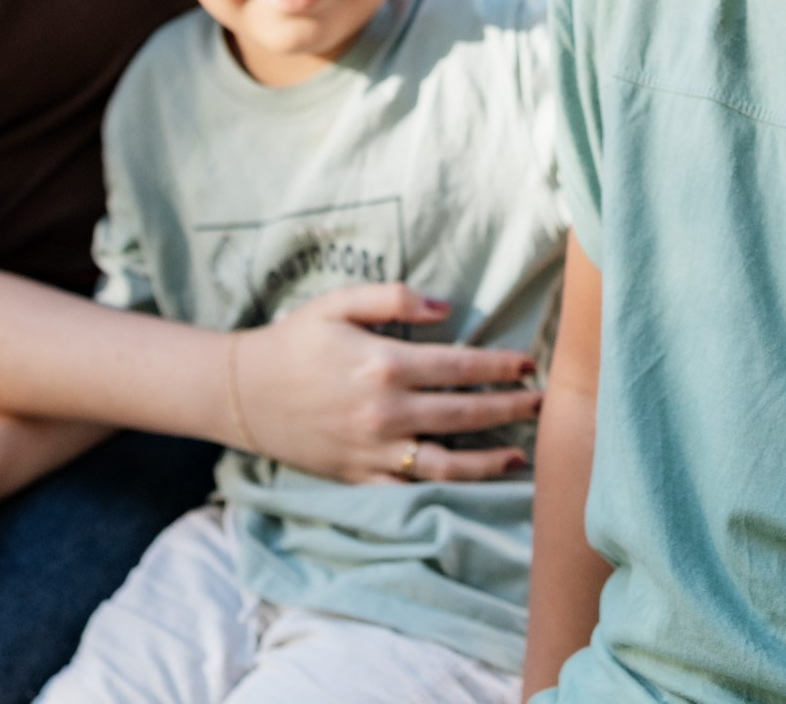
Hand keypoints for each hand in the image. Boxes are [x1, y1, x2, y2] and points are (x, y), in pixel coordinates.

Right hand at [232, 282, 539, 483]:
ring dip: (491, 459)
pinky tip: (473, 480)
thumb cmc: (294, 340)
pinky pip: (414, 487)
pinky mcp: (360, 477)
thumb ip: (394, 297)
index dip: (499, 366)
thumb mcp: (338, 303)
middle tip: (542, 403)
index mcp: (383, 364)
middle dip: (509, 408)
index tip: (527, 363)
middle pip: (464, 414)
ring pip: (447, 463)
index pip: (460, 366)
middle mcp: (384, 412)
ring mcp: (373, 451)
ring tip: (521, 454)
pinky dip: (448, 487)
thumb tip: (447, 308)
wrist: (243, 392)